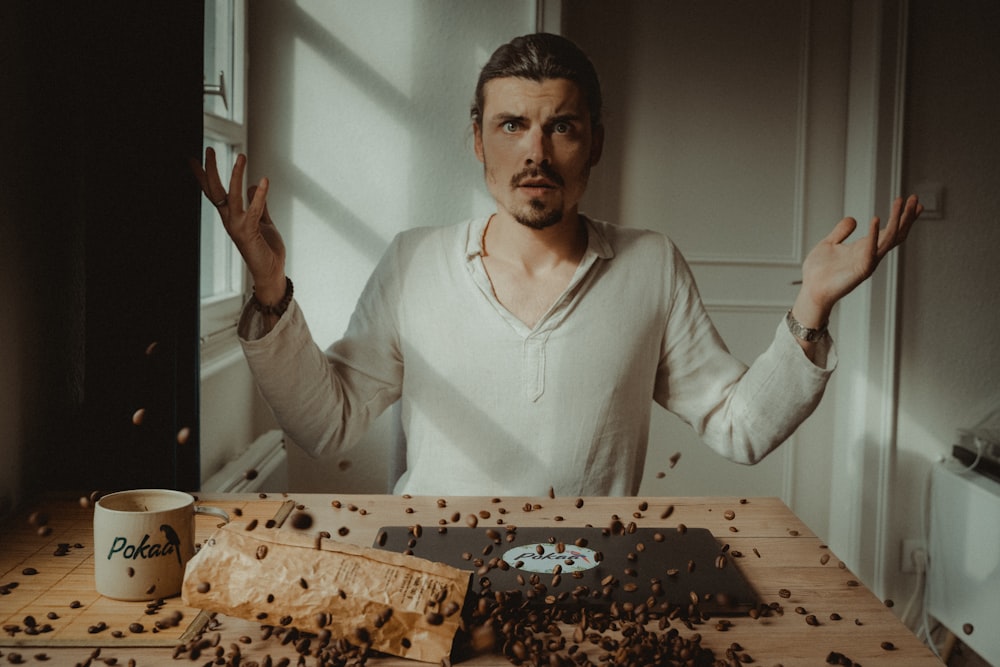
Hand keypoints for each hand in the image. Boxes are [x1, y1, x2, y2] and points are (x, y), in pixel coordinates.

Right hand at [191, 148, 286, 302]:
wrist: (272, 272)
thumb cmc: (267, 250)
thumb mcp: (263, 222)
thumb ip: (259, 205)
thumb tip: (253, 186)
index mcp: (231, 216)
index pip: (215, 192)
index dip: (206, 175)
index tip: (198, 157)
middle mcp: (230, 220)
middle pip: (215, 191)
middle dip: (210, 170)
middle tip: (208, 150)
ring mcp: (237, 226)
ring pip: (232, 196)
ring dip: (236, 175)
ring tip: (241, 156)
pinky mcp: (250, 232)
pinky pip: (254, 209)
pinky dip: (260, 195)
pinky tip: (264, 181)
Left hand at [794, 194, 922, 327]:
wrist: (811, 291)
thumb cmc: (819, 272)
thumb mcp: (829, 245)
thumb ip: (841, 232)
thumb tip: (853, 219)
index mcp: (864, 248)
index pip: (889, 231)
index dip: (902, 217)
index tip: (912, 202)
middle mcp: (870, 254)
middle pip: (895, 233)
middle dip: (906, 216)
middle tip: (915, 198)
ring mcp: (867, 262)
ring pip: (888, 239)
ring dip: (896, 219)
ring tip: (900, 202)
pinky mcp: (860, 270)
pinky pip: (870, 250)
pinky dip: (873, 234)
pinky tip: (875, 219)